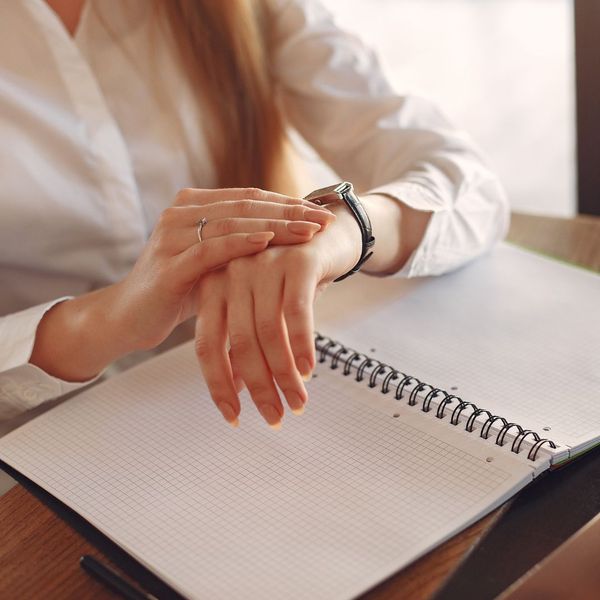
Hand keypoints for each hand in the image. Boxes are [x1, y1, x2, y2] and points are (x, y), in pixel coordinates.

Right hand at [30, 187, 334, 381]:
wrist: (129, 317)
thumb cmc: (177, 290)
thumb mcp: (212, 261)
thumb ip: (238, 243)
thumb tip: (288, 236)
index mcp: (192, 206)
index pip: (249, 198)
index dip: (287, 203)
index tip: (321, 213)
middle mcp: (181, 213)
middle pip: (246, 206)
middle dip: (290, 212)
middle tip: (325, 219)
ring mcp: (172, 236)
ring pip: (233, 223)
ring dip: (275, 226)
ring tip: (309, 231)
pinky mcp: (169, 264)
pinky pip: (210, 249)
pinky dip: (241, 244)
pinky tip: (269, 242)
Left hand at [193, 202, 361, 427]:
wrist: (327, 233)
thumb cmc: (290, 278)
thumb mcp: (262, 307)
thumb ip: (244, 341)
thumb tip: (235, 387)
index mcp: (214, 286)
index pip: (207, 344)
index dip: (218, 385)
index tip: (234, 417)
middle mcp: (233, 273)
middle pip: (237, 342)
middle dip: (257, 387)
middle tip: (274, 417)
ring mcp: (263, 264)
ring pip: (268, 331)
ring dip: (283, 374)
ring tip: (297, 402)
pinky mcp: (296, 261)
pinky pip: (296, 312)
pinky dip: (302, 346)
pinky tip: (308, 371)